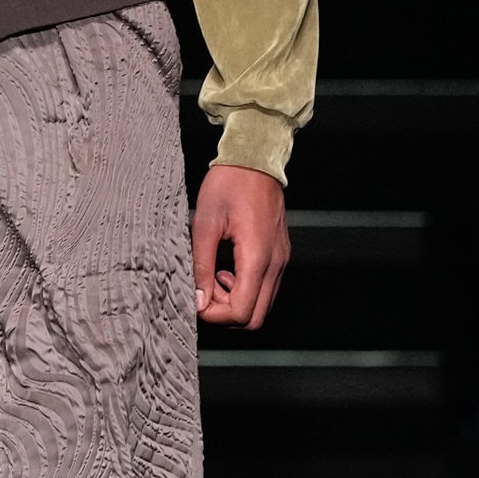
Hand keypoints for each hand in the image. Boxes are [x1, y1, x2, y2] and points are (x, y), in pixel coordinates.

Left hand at [192, 163, 290, 329]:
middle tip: (205, 295)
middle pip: (255, 318)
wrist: (255, 159)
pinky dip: (246, 289)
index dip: (215, 316)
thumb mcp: (205, 224)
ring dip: (236, 302)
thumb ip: (201, 266)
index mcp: (257, 258)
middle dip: (226, 315)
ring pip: (262, 306)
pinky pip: (266, 287)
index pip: (241, 313)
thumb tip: (198, 300)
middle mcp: (275, 264)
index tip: (197, 300)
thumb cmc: (229, 184)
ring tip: (215, 278)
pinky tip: (228, 270)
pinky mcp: (280, 254)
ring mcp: (281, 260)